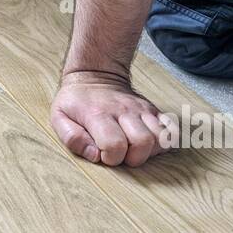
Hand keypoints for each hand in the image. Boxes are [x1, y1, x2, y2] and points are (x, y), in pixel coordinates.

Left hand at [51, 70, 178, 167]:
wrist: (95, 75)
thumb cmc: (76, 101)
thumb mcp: (60, 117)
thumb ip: (72, 138)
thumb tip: (95, 156)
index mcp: (98, 114)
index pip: (115, 145)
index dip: (111, 158)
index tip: (103, 154)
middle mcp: (124, 111)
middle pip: (143, 143)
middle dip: (134, 158)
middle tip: (122, 154)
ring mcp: (141, 109)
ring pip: (161, 138)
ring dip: (150, 151)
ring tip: (134, 149)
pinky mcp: (153, 110)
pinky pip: (172, 130)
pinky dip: (165, 142)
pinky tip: (149, 143)